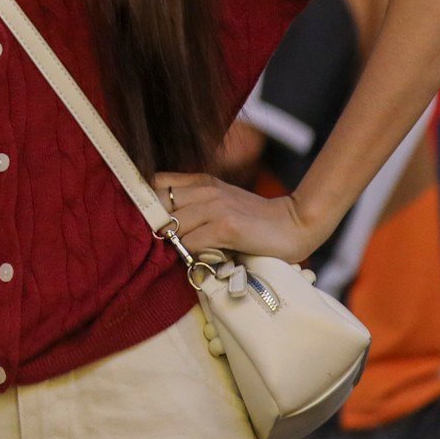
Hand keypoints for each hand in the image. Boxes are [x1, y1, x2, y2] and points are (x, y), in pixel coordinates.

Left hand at [153, 171, 322, 261]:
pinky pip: (191, 242)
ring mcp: (215, 207)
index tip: (144, 218)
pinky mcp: (226, 227)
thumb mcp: (221, 200)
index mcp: (201, 182)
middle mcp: (205, 190)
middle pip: (158, 204)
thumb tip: (162, 220)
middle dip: (154, 224)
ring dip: (173, 242)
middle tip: (159, 241)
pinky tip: (199, 257)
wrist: (295, 224)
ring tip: (183, 252)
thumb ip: (194, 202)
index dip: (146, 201)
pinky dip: (190, 253)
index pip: (156, 183)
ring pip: (173, 225)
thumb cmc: (255, 218)